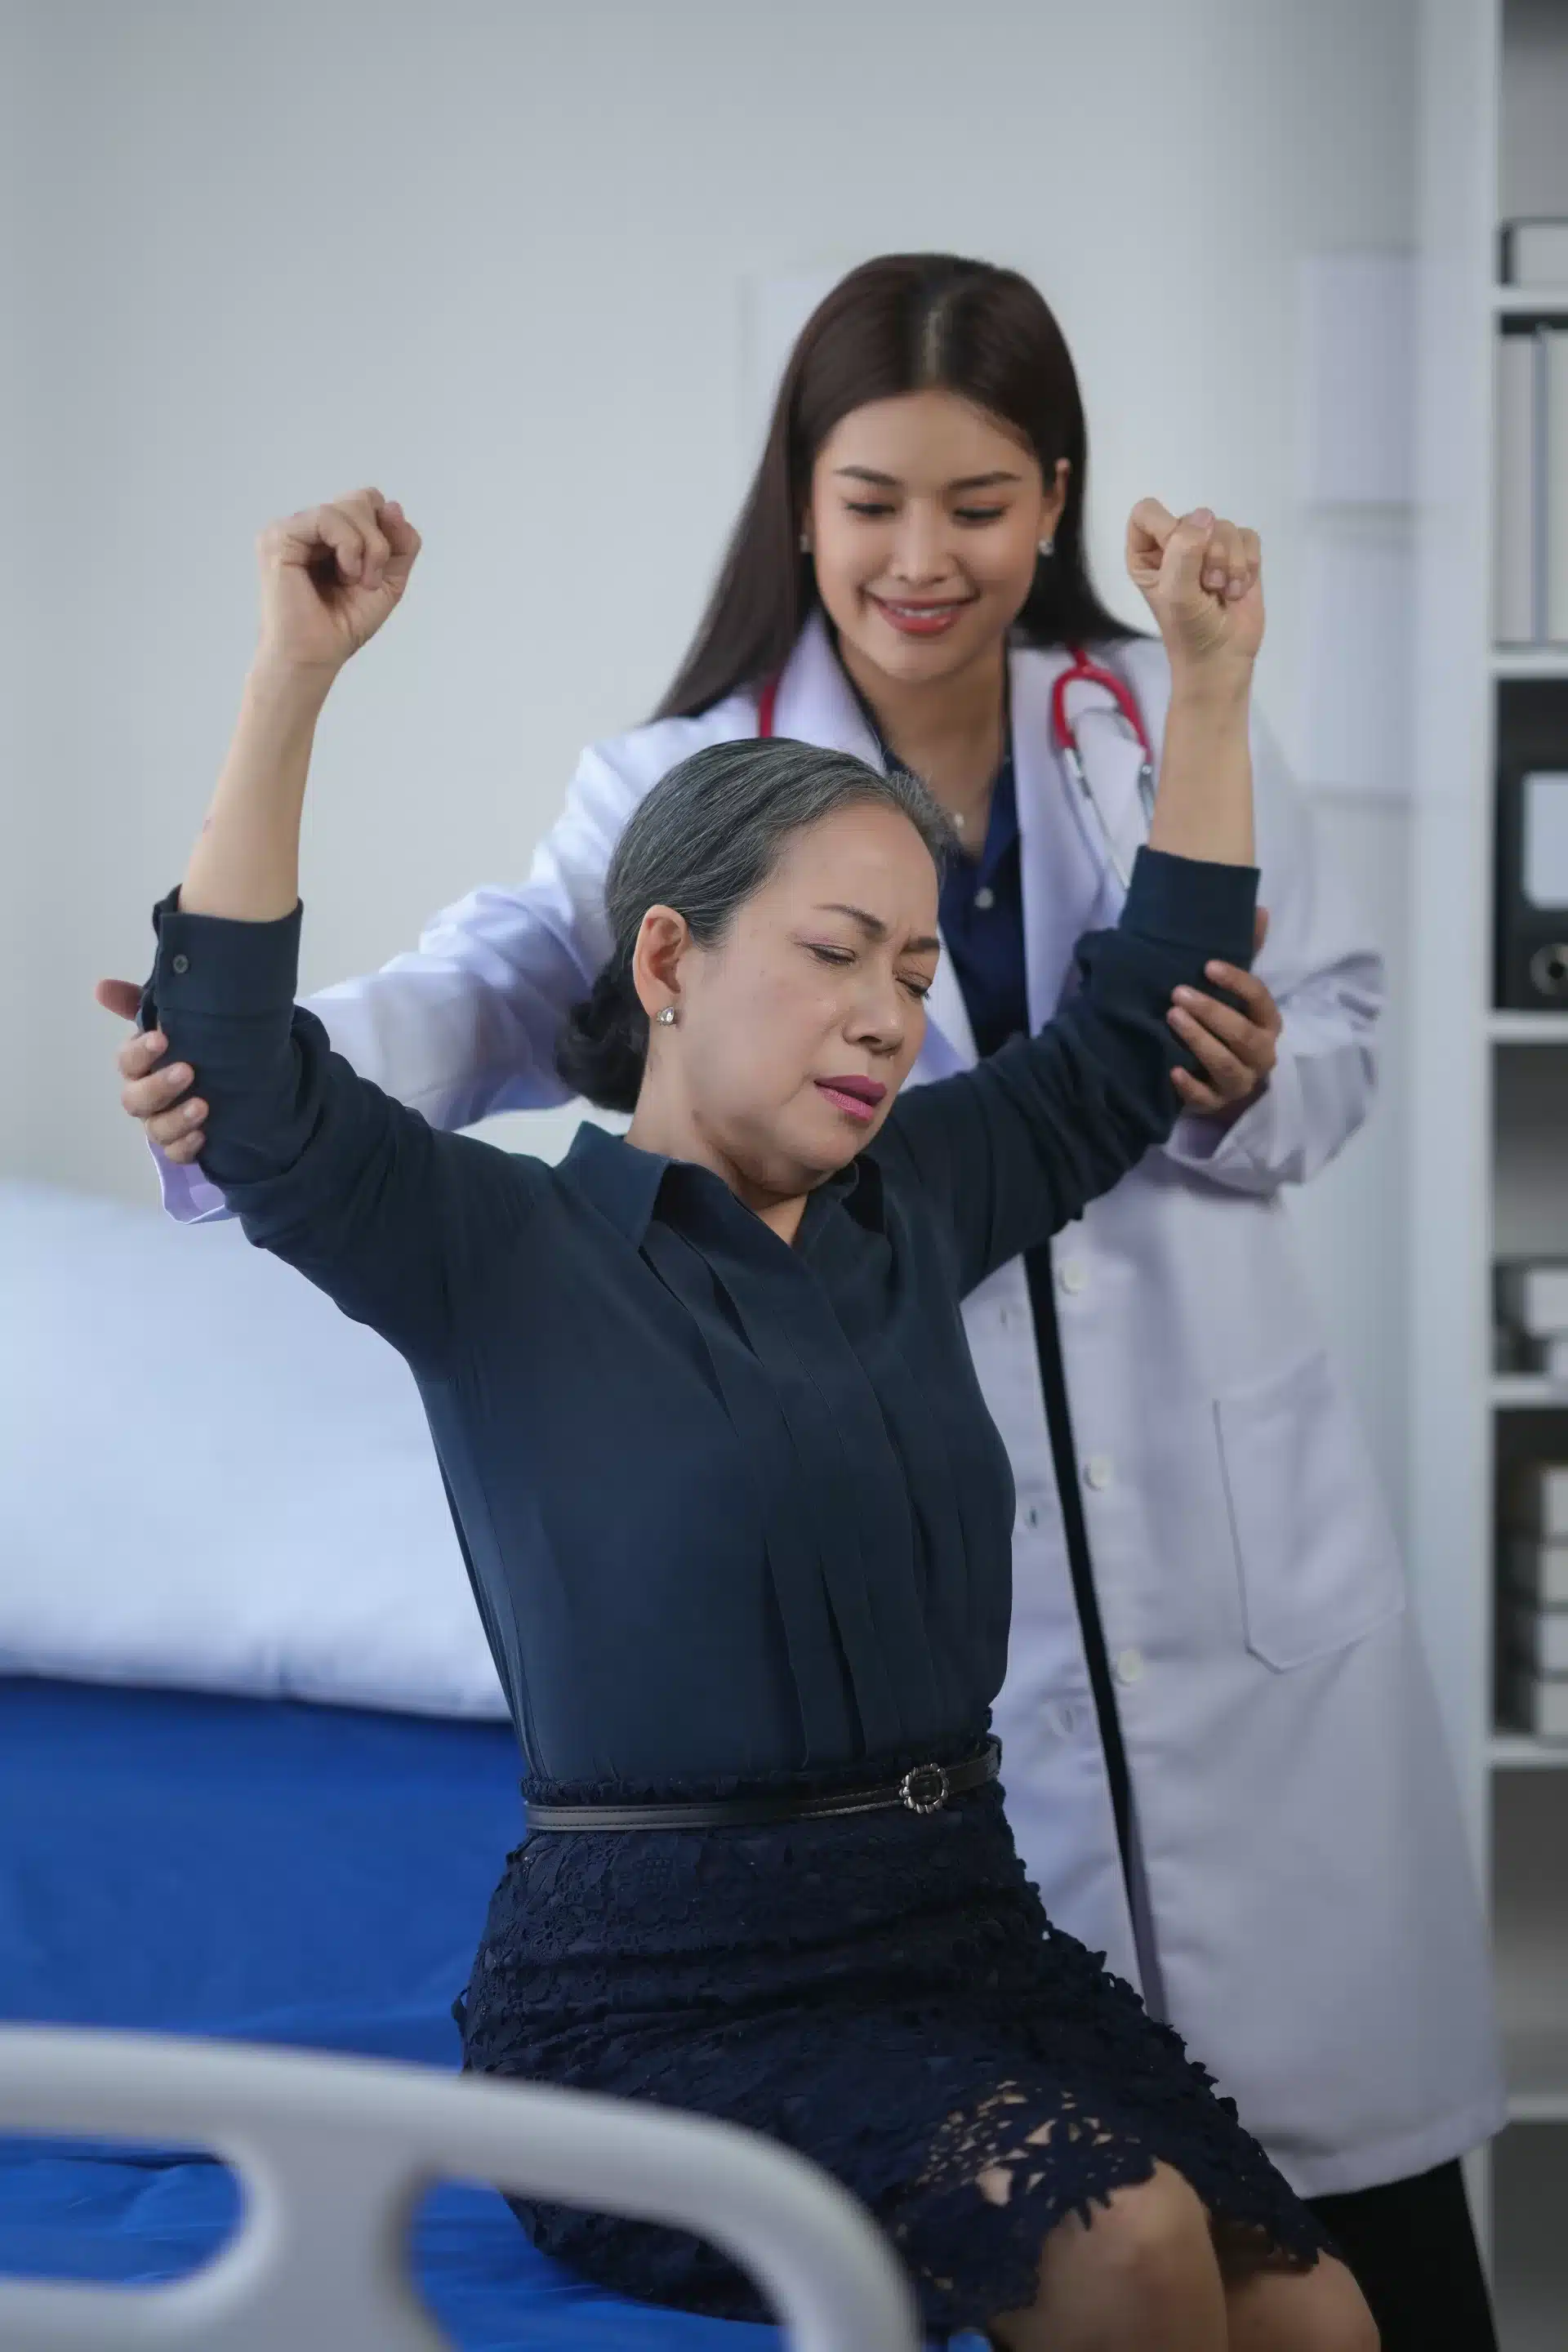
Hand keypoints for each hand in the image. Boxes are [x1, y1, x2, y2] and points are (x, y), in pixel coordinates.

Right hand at [96, 979, 206, 1163]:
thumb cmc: (194, 1043)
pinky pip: (176, 1153)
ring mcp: (162, 1122)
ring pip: (155, 1130)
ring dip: (176, 1119)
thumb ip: (139, 1003)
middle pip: (135, 1099)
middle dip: (159, 1086)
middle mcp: (145, 1095)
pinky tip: (205, 1136)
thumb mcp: (175, 1018)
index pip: (127, 1060)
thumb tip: (101, 987)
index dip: (140, 1052)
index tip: (162, 1038)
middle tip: (188, 1071)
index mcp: (139, 1064)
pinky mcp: (182, 1143)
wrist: (240, 1074)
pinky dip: (186, 1146)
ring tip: (203, 1106)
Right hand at [254, 488, 421, 676]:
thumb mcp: (389, 581)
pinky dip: (349, 545)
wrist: (315, 656)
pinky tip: (345, 573)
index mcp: (329, 534)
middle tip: (370, 579)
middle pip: (362, 499)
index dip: (386, 530)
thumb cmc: (343, 625)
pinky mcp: (279, 537)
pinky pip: (327, 517)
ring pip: (348, 506)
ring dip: (368, 547)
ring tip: (357, 580)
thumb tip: (393, 505)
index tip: (382, 569)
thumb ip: (401, 544)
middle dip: (379, 540)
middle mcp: (308, 527)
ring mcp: (291, 529)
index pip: (368, 503)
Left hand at [1126, 499, 1263, 674]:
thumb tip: (1204, 518)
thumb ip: (1184, 552)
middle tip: (1207, 587)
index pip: (1147, 512)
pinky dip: (1248, 565)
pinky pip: (1249, 537)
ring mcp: (1209, 547)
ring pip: (1225, 527)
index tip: (1179, 556)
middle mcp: (1175, 544)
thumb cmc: (1189, 630)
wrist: (1223, 658)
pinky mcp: (1238, 554)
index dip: (1167, 527)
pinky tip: (1238, 589)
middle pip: (1195, 517)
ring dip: (1230, 564)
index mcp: (1146, 553)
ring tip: (1223, 593)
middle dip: (1208, 554)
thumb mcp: (1176, 593)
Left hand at [1167, 909, 1279, 1117]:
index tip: (1207, 965)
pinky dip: (1189, 1086)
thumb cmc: (1223, 1023)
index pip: (1260, 1000)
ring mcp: (1240, 1082)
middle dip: (1211, 1012)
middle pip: (1242, 1035)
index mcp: (1268, 1024)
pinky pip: (1206, 1098)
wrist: (1211, 1075)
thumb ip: (1246, 952)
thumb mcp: (1232, 990)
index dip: (1237, 983)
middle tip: (1178, 993)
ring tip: (1172, 1017)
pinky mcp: (1216, 1104)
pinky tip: (1171, 1069)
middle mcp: (1261, 1054)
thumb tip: (1259, 909)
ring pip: (1225, 1064)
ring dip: (1199, 1041)